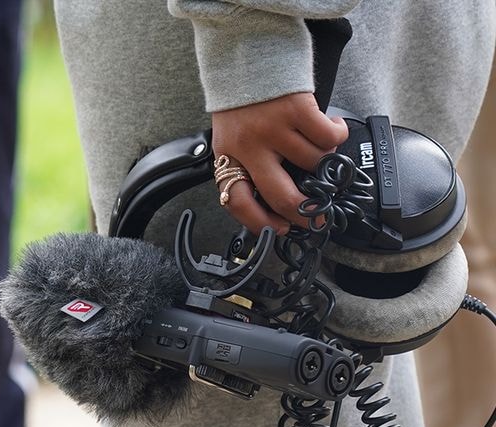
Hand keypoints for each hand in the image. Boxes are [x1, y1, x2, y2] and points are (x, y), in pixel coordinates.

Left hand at [211, 92, 347, 234]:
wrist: (248, 58)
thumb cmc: (243, 103)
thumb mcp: (231, 140)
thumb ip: (246, 166)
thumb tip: (272, 204)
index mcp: (228, 157)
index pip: (237, 202)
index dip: (260, 222)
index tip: (280, 229)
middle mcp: (249, 147)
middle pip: (281, 195)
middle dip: (304, 212)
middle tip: (317, 217)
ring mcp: (273, 129)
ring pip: (313, 163)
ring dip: (325, 161)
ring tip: (321, 148)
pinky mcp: (296, 110)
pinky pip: (328, 138)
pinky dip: (338, 135)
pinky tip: (333, 127)